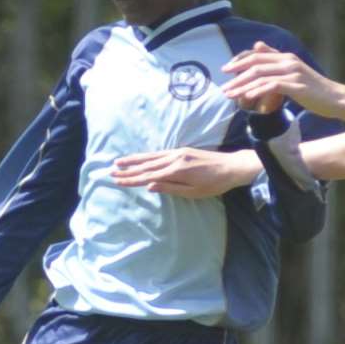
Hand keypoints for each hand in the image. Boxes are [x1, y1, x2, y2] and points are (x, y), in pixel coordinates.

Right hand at [110, 147, 256, 197]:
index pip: (148, 175)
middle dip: (128, 169)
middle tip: (111, 171)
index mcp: (176, 170)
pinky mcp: (183, 150)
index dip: (131, 179)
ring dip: (135, 160)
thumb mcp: (193, 192)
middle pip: (146, 165)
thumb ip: (170, 188)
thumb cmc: (215, 184)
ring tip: (120, 161)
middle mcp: (175, 158)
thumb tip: (149, 186)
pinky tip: (141, 158)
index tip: (117, 180)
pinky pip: (160, 154)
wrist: (232, 167)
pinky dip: (147, 156)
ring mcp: (178, 152)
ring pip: (152, 157)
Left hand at [222, 41, 342, 116]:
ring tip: (229, 94)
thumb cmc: (314, 89)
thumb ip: (275, 60)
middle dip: (236, 73)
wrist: (335, 99)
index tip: (226, 69)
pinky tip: (247, 98)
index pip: (256, 54)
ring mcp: (292, 72)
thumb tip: (258, 45)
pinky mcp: (296, 85)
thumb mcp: (293, 71)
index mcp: (285, 57)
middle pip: (255, 64)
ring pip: (260, 75)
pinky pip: (271, 86)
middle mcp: (287, 61)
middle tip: (223, 83)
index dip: (239, 60)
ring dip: (242, 85)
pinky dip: (257, 91)